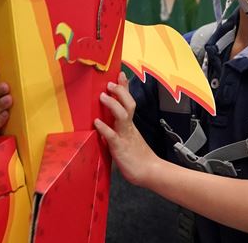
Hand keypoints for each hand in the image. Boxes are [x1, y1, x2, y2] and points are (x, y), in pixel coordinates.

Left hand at [94, 72, 159, 186]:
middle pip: (128, 104)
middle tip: (110, 83)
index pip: (128, 102)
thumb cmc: (139, 158)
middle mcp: (129, 127)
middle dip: (120, 91)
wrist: (151, 172)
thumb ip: (120, 132)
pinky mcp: (120, 147)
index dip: (124, 88)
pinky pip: (112, 135)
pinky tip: (97, 122)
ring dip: (112, 104)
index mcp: (130, 125)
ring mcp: (125, 136)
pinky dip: (104, 128)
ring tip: (103, 96)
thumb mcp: (129, 140)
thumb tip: (108, 127)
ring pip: (122, 115)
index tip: (120, 74)